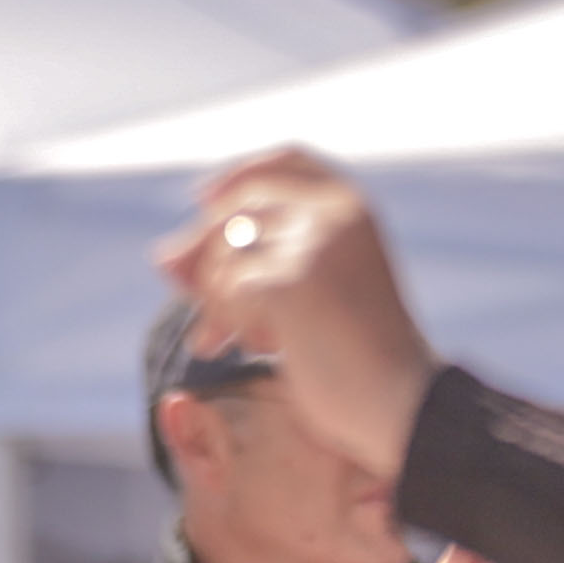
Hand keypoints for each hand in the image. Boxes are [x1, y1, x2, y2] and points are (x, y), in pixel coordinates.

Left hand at [159, 147, 438, 483]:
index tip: (203, 199)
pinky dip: (230, 321)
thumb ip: (255, 261)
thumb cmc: (359, 357)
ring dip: (217, 299)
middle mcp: (334, 211)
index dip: (239, 175)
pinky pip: (228, 289)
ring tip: (238, 338)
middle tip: (198, 308)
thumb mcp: (310, 293)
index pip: (286, 160)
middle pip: (238, 208)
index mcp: (352, 206)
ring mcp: (312, 240)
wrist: (401, 402)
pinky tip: (263, 347)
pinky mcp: (291, 279)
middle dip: (205, 254)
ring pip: (225, 251)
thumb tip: (162, 257)